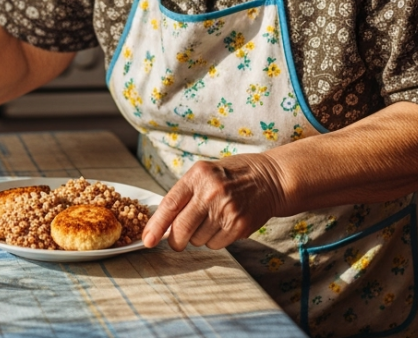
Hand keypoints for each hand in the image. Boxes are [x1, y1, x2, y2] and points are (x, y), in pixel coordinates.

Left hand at [142, 154, 283, 250]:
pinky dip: (215, 240)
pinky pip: (215, 244)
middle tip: (178, 240)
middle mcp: (211, 192)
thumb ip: (184, 194)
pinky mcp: (240, 225)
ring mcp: (227, 210)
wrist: (270, 179)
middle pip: (181, 229)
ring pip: (198, 240)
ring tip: (212, 220)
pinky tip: (224, 225)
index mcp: (197, 176)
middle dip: (176, 240)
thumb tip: (161, 224)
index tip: (147, 241)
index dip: (156, 226)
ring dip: (199, 237)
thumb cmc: (232, 176)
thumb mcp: (204, 173)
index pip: (170, 205)